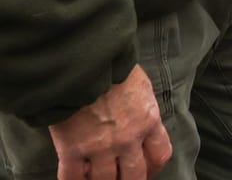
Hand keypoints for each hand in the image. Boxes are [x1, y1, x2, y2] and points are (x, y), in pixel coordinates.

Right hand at [48, 65, 171, 179]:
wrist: (84, 63)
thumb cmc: (113, 66)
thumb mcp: (140, 85)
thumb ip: (142, 107)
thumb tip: (140, 116)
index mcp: (148, 121)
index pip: (160, 154)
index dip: (154, 167)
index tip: (147, 168)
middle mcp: (127, 139)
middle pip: (134, 175)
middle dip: (129, 179)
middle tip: (121, 177)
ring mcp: (100, 147)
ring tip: (96, 177)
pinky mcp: (72, 148)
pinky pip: (71, 177)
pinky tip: (73, 179)